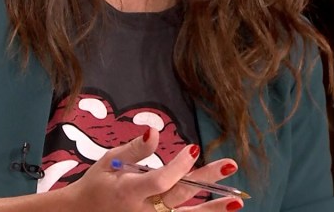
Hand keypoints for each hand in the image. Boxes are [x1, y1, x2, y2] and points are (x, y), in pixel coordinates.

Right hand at [61, 127, 244, 211]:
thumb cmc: (98, 184)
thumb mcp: (109, 162)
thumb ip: (134, 150)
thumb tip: (153, 130)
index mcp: (128, 192)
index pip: (160, 181)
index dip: (179, 166)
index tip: (194, 149)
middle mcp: (142, 211)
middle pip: (180, 197)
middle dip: (206, 181)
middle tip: (229, 165)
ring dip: (212, 210)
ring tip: (236, 201)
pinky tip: (219, 211)